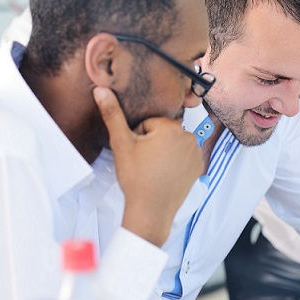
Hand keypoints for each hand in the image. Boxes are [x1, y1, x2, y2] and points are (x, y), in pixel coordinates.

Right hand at [93, 86, 202, 246]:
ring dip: (163, 151)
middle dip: (151, 143)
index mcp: (171, 127)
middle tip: (144, 162)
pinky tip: (165, 174)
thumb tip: (101, 88)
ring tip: (154, 169)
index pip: (149, 123)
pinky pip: (183, 156)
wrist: (151, 211)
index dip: (138, 137)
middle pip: (162, 131)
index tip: (136, 153)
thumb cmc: (136, 178)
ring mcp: (196, 153)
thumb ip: (112, 114)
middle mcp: (189, 137)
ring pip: (173, 143)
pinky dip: (175, 162)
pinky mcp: (198, 166)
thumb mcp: (121, 144)